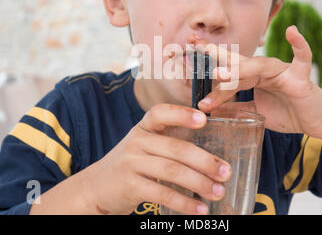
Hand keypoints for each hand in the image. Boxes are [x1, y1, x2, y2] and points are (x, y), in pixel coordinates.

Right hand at [84, 104, 231, 214]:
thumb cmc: (130, 165)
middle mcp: (137, 141)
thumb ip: (169, 143)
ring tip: (217, 192)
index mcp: (143, 128)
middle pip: (176, 148)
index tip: (204, 120)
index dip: (182, 114)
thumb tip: (212, 156)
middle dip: (205, 161)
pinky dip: (184, 203)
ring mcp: (131, 163)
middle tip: (225, 172)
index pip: (161, 113)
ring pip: (172, 171)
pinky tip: (199, 209)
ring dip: (199, 183)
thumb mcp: (144, 146)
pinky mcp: (130, 185)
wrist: (96, 187)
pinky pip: (162, 193)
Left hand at [190, 26, 321, 139]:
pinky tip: (292, 31)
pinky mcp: (300, 77)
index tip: (188, 47)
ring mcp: (281, 71)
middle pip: (237, 61)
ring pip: (258, 66)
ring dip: (240, 68)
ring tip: (221, 73)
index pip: (227, 67)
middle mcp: (264, 70)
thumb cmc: (287, 113)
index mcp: (252, 77)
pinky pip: (302, 57)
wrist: (316, 123)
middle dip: (215, 54)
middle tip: (195, 46)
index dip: (208, 60)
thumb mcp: (255, 112)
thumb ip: (236, 108)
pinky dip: (299, 44)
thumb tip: (210, 109)